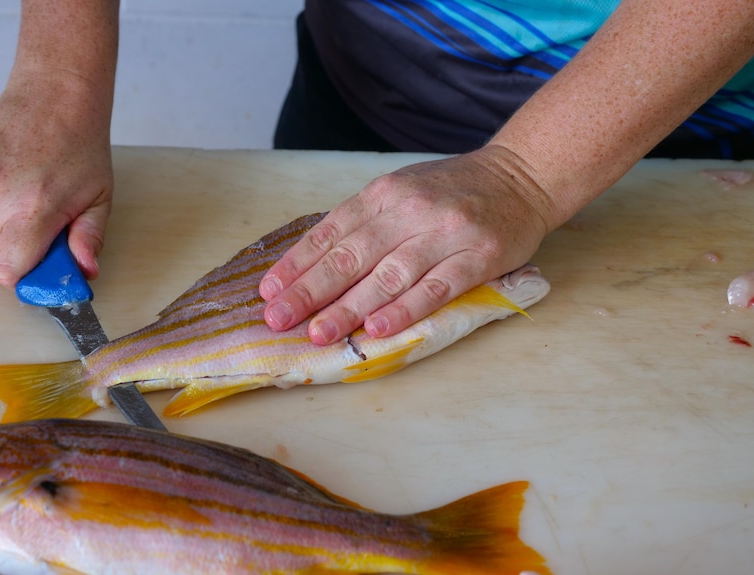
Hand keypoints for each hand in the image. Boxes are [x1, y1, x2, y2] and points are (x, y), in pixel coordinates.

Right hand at [0, 73, 112, 287]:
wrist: (57, 91)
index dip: (26, 277)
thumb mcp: (99, 197)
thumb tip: (84, 271)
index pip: (6, 271)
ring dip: (6, 230)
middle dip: (16, 259)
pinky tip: (21, 181)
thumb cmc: (83, 144)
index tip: (45, 269)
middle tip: (45, 240)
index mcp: (33, 208)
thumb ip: (89, 239)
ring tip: (36, 202)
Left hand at [259, 145, 554, 344]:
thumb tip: (314, 263)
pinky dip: (405, 309)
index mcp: (384, 192)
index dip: (297, 264)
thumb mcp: (401, 190)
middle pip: (352, 255)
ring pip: (389, 274)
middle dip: (310, 291)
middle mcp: (410, 209)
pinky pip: (436, 287)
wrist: (521, 177)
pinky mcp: (477, 257)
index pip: (330, 231)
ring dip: (350, 307)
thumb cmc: (452, 190)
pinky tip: (378, 328)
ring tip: (320, 333)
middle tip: (279, 320)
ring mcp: (445, 233)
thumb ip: (363, 220)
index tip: (268, 293)